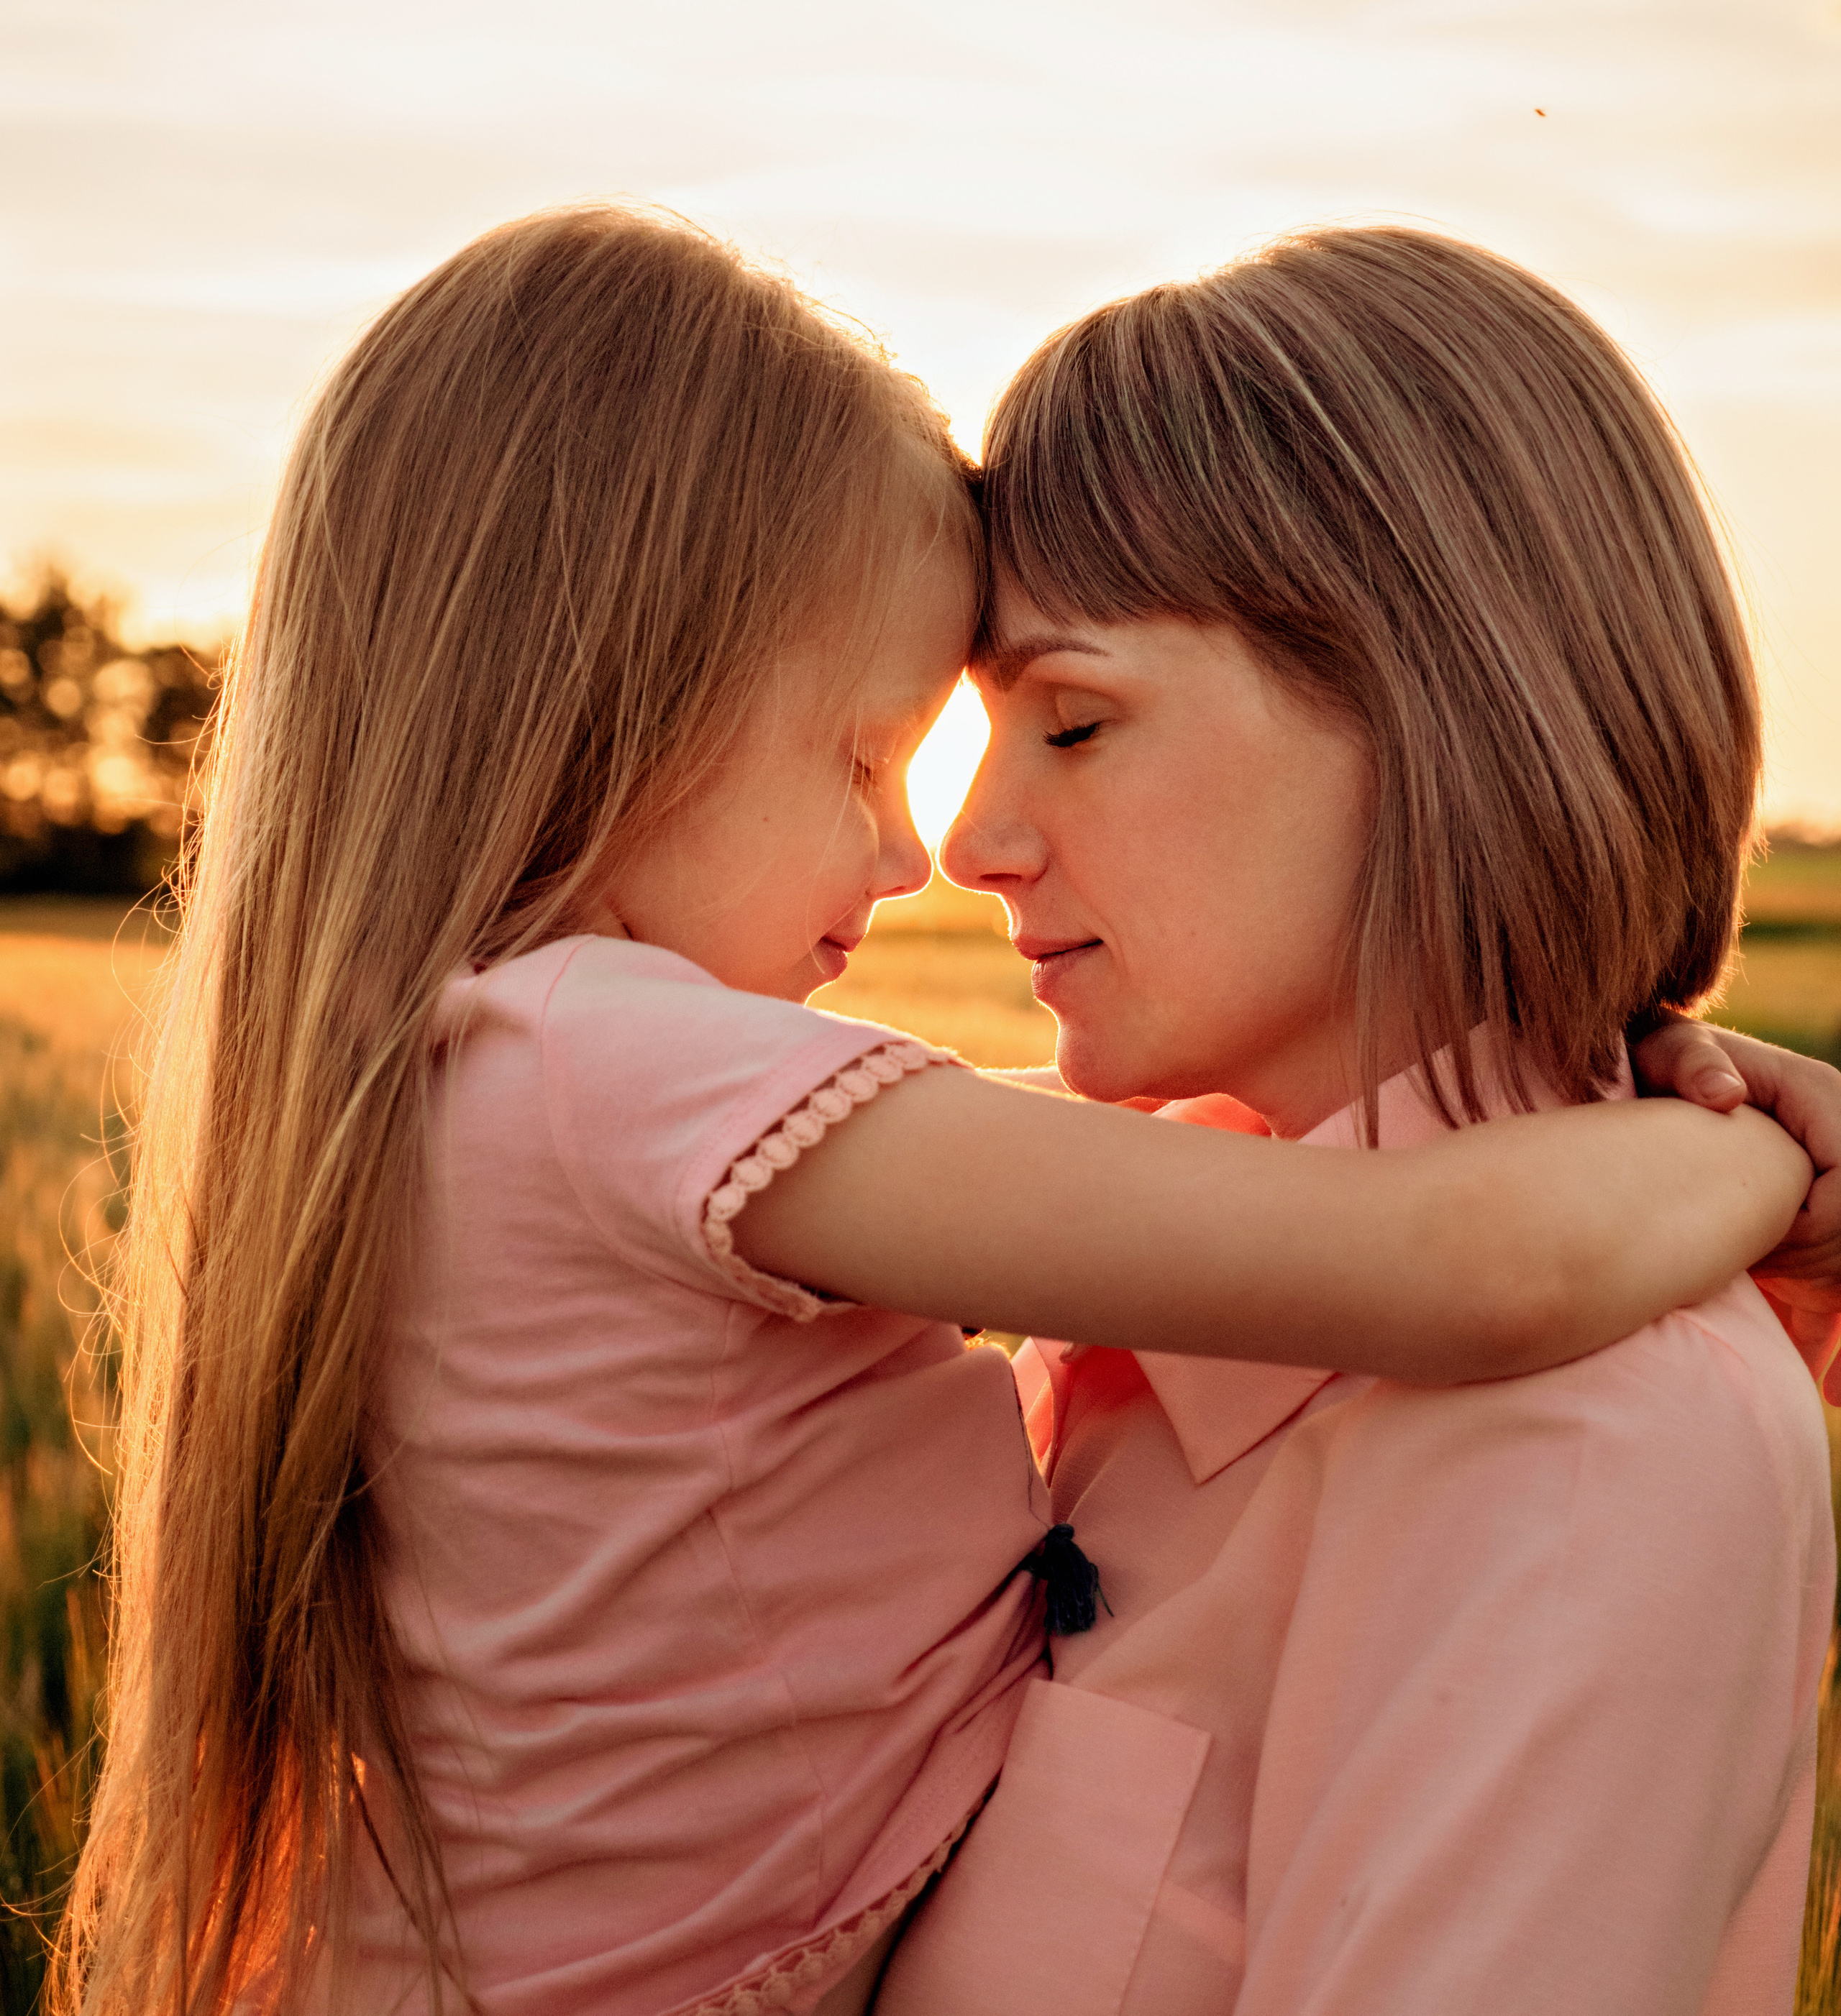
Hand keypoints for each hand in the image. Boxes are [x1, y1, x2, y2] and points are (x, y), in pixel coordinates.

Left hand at [1631, 1016, 1840, 1397]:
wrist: (1651, 1082)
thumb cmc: (1654, 1065)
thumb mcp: (1666, 1048)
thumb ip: (1692, 1060)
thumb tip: (1724, 1095)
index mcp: (1826, 1102)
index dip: (1810, 1230)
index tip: (1759, 1254)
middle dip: (1816, 1276)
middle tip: (1758, 1290)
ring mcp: (1839, 1190)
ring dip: (1830, 1320)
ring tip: (1825, 1383)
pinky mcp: (1822, 1228)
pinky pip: (1834, 1293)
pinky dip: (1827, 1338)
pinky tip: (1827, 1390)